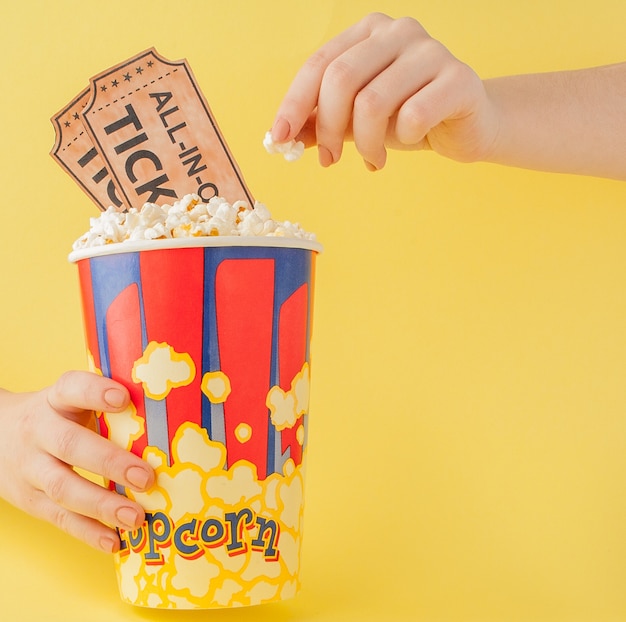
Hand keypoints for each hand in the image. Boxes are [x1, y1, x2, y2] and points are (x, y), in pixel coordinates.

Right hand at [0, 371, 154, 552]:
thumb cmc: (58, 416)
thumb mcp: (73, 401)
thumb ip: (107, 406)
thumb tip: (168, 417)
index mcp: (56, 399)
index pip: (72, 389)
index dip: (95, 393)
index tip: (123, 398)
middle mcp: (39, 431)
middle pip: (70, 446)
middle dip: (110, 463)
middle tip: (146, 478)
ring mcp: (30, 468)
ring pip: (63, 488)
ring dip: (102, 506)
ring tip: (136, 517)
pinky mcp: (29, 500)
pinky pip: (59, 518)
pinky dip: (88, 532)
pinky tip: (114, 541)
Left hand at [271, 12, 497, 169]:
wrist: (468, 125)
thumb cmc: (409, 118)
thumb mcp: (357, 122)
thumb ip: (322, 123)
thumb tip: (283, 137)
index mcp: (368, 32)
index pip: (319, 64)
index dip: (294, 103)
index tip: (279, 139)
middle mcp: (398, 31)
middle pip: (340, 79)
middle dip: (328, 129)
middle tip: (330, 160)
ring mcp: (430, 50)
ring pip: (373, 102)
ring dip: (366, 143)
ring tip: (373, 159)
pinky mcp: (459, 78)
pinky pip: (413, 115)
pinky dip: (402, 139)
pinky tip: (408, 143)